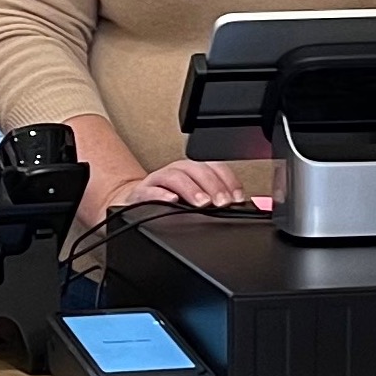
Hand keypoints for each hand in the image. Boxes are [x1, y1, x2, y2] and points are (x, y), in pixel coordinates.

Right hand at [107, 159, 246, 211]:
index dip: (228, 181)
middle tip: (222, 202)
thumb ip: (215, 201)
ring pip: (175, 176)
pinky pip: (149, 190)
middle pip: (196, 169)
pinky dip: (161, 195)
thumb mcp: (194, 202)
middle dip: (212, 186)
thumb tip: (241, 207)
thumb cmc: (170, 205)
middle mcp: (176, 172)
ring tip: (202, 203)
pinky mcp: (140, 193)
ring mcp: (158, 181)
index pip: (214, 168)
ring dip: (191, 189)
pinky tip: (172, 201)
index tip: (237, 198)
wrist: (134, 206)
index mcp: (193, 172)